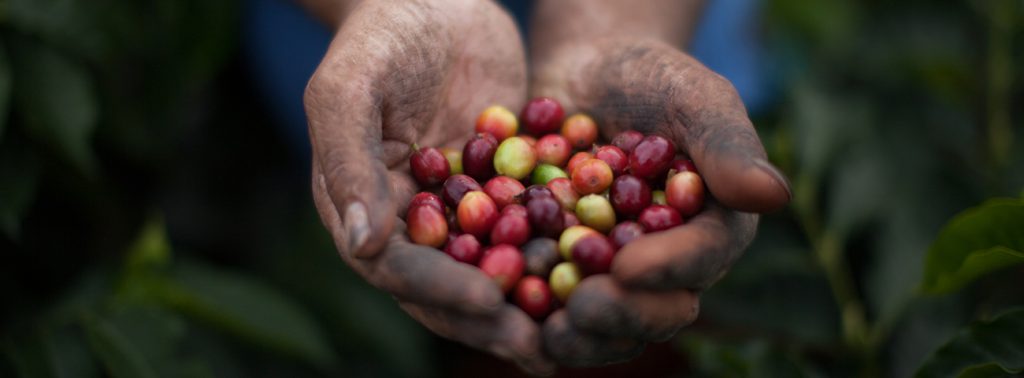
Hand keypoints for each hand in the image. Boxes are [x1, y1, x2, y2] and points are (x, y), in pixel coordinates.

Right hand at [304, 0, 552, 372]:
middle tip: (541, 342)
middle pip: (448, 285)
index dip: (440, 289)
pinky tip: (605, 267)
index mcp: (362, 208)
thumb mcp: (350, 88)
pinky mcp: (506, 189)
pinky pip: (533, 228)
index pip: (397, 267)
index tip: (488, 301)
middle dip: (492, 316)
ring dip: (532, 300)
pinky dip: (562, 251)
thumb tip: (361, 247)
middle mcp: (412, 221)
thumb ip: (345, 162)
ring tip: (577, 323)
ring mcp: (461, 209)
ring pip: (495, 266)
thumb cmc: (381, 33)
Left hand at [531, 37, 790, 365]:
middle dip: (622, 315)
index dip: (668, 268)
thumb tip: (774, 195)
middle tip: (582, 309)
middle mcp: (666, 263)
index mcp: (712, 228)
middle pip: (655, 308)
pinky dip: (527, 312)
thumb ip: (726, 144)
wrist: (586, 72)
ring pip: (605, 323)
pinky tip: (499, 312)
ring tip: (546, 333)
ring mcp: (613, 275)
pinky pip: (550, 303)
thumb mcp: (692, 96)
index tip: (627, 266)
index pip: (701, 258)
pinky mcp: (562, 271)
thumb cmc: (651, 77)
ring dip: (578, 334)